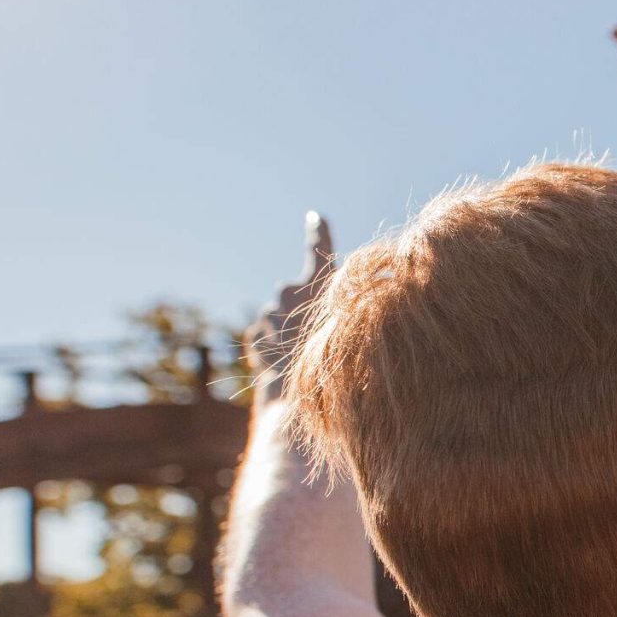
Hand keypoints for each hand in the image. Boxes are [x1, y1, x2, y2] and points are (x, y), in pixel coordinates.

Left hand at [248, 213, 334, 402]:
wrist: (293, 400)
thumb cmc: (332, 366)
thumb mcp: (352, 331)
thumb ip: (350, 310)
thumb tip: (362, 302)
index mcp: (313, 284)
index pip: (319, 249)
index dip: (319, 232)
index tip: (314, 216)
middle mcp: (286, 292)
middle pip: (298, 291)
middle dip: (304, 305)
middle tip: (318, 333)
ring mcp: (267, 314)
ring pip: (282, 316)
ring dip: (290, 331)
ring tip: (305, 357)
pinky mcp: (254, 335)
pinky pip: (268, 335)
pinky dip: (277, 346)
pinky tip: (288, 365)